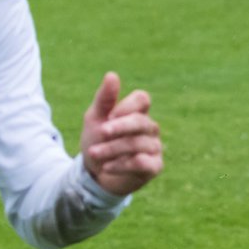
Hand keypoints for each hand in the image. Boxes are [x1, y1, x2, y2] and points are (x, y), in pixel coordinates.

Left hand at [80, 72, 162, 196]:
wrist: (94, 175)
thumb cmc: (97, 141)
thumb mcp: (95, 119)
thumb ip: (105, 98)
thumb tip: (112, 74)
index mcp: (138, 112)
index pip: (142, 99)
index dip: (126, 106)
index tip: (109, 116)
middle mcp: (150, 128)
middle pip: (141, 121)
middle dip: (118, 128)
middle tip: (101, 132)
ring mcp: (154, 147)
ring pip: (138, 143)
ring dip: (112, 149)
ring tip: (94, 154)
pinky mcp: (154, 166)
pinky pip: (142, 162)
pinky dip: (122, 165)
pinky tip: (107, 167)